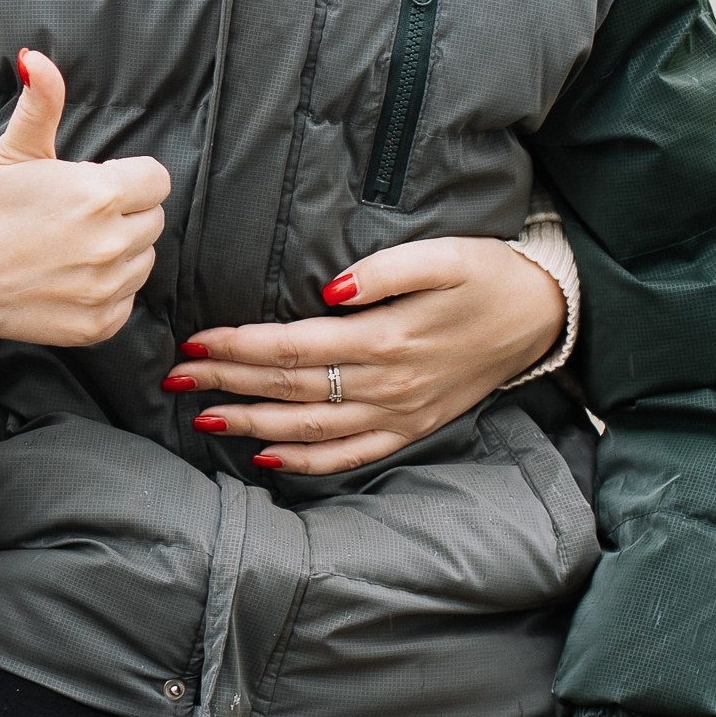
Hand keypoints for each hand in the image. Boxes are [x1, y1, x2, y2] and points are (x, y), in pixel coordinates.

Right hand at [0, 48, 169, 358]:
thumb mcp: (7, 151)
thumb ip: (40, 104)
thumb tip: (37, 58)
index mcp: (97, 194)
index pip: (156, 178)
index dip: (127, 176)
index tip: (94, 182)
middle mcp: (110, 243)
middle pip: (153, 218)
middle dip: (124, 211)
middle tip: (75, 214)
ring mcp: (105, 289)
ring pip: (145, 260)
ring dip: (120, 251)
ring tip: (71, 245)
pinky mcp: (96, 326)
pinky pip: (127, 300)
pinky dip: (107, 290)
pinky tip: (67, 277)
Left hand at [168, 235, 566, 473]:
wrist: (542, 317)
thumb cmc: (485, 276)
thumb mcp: (442, 256)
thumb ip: (383, 271)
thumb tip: (329, 288)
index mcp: (385, 338)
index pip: (291, 346)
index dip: (238, 345)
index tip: (196, 339)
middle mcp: (386, 384)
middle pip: (287, 386)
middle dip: (225, 380)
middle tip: (174, 375)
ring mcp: (397, 414)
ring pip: (308, 427)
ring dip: (250, 422)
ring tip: (202, 413)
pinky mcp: (409, 429)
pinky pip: (348, 456)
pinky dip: (303, 460)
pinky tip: (265, 455)